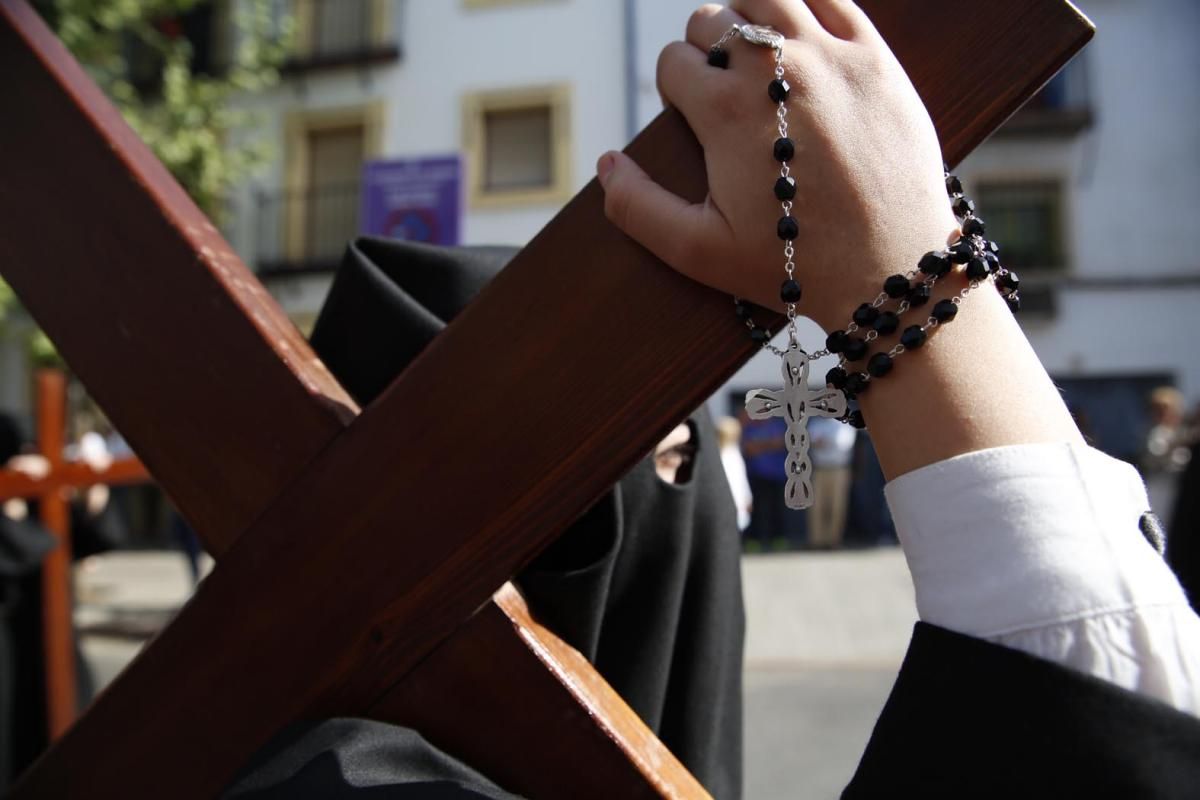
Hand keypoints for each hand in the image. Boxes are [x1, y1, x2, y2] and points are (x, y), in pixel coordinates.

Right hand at [596, 0, 958, 331]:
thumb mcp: (700, 252)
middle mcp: (775, 70)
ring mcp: (830, 56)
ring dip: (750, 17)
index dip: (675, 88)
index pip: (674, 62)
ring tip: (756, 56)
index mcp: (725, 112)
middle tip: (725, 93)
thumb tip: (606, 163)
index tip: (695, 118)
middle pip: (714, 20)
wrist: (889, 266)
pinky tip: (799, 35)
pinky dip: (804, 4)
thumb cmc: (794, 265)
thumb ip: (638, 209)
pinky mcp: (875, 56)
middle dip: (707, 51)